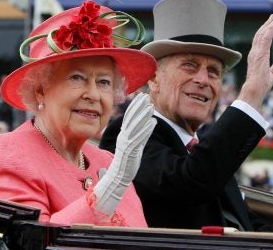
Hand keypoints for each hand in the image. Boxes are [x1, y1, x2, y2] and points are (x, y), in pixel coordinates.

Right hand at [93, 93, 156, 216]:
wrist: (119, 176)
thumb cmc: (127, 160)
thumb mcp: (131, 144)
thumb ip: (137, 134)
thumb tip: (145, 123)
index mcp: (123, 134)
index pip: (128, 116)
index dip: (135, 105)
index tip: (142, 96)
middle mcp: (124, 136)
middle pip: (131, 118)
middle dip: (139, 106)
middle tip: (146, 96)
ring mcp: (127, 143)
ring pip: (135, 126)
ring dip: (143, 115)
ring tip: (151, 106)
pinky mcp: (131, 151)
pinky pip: (139, 138)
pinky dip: (146, 129)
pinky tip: (153, 122)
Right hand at [237, 14, 272, 109]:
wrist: (254, 89)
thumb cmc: (260, 85)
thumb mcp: (271, 74)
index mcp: (256, 57)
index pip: (260, 42)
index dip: (265, 32)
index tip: (271, 25)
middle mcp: (254, 53)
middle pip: (260, 35)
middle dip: (266, 25)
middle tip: (272, 17)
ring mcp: (256, 53)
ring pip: (262, 34)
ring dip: (269, 25)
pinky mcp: (260, 53)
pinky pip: (265, 38)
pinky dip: (270, 29)